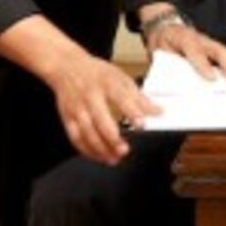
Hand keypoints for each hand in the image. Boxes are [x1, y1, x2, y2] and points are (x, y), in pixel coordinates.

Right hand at [41, 48, 160, 165]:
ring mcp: (77, 107)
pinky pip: (75, 137)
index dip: (132, 112)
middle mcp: (91, 96)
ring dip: (100, 148)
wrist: (67, 67)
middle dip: (112, 138)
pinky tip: (99, 156)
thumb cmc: (98, 73)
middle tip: (125, 150)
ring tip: (114, 158)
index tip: (141, 124)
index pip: (121, 98)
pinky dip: (87, 150)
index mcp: (108, 83)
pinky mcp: (67, 117)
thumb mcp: (121, 78)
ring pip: (86, 132)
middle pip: (100, 119)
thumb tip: (158, 112)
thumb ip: (139, 97)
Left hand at [144, 22, 225, 80]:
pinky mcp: (213, 47)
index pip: (195, 51)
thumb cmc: (163, 43)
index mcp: (183, 39)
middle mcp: (199, 39)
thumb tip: (173, 84)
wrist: (164, 28)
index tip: (211, 78)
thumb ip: (167, 65)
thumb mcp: (160, 53)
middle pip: (217, 50)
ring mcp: (208, 42)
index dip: (203, 65)